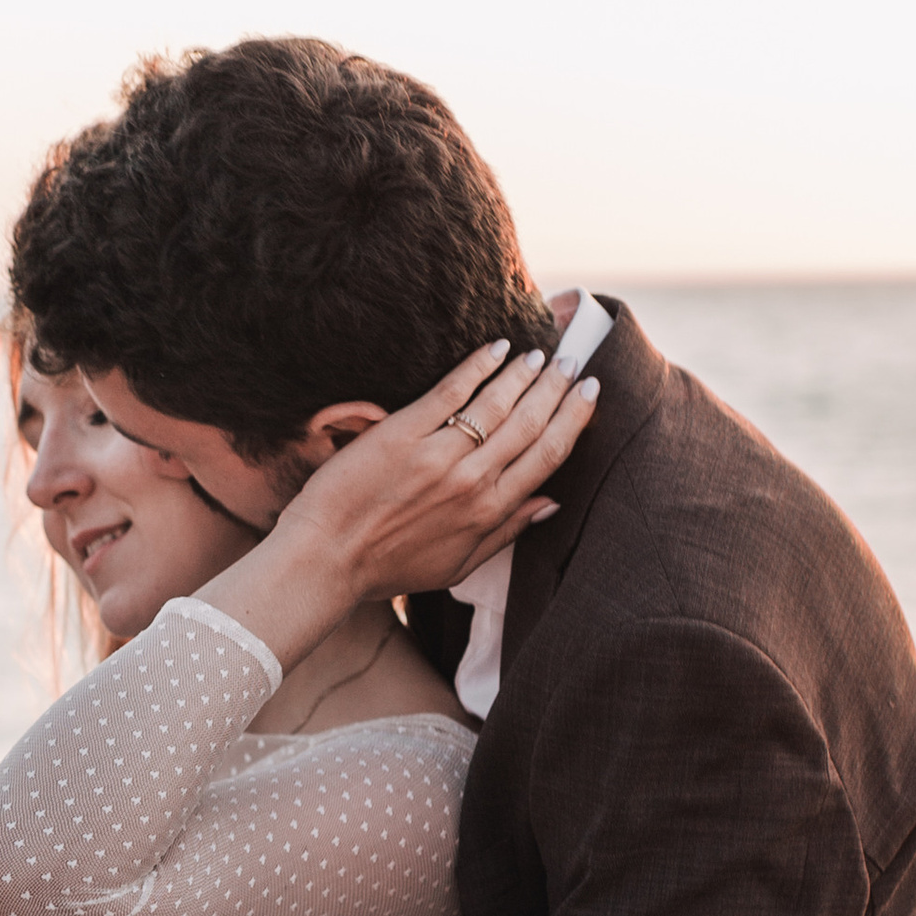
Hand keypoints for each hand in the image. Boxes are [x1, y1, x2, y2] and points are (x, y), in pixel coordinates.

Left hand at [200, 339, 598, 669]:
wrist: (326, 558)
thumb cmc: (389, 567)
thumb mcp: (457, 565)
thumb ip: (507, 532)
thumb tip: (552, 503)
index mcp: (489, 512)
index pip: (547, 456)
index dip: (573, 420)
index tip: (588, 394)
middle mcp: (472, 481)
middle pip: (529, 424)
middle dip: (557, 389)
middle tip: (573, 363)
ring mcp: (438, 455)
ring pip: (496, 404)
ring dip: (524, 374)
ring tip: (540, 355)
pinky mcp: (403, 434)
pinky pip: (451, 391)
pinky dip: (478, 366)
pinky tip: (496, 348)